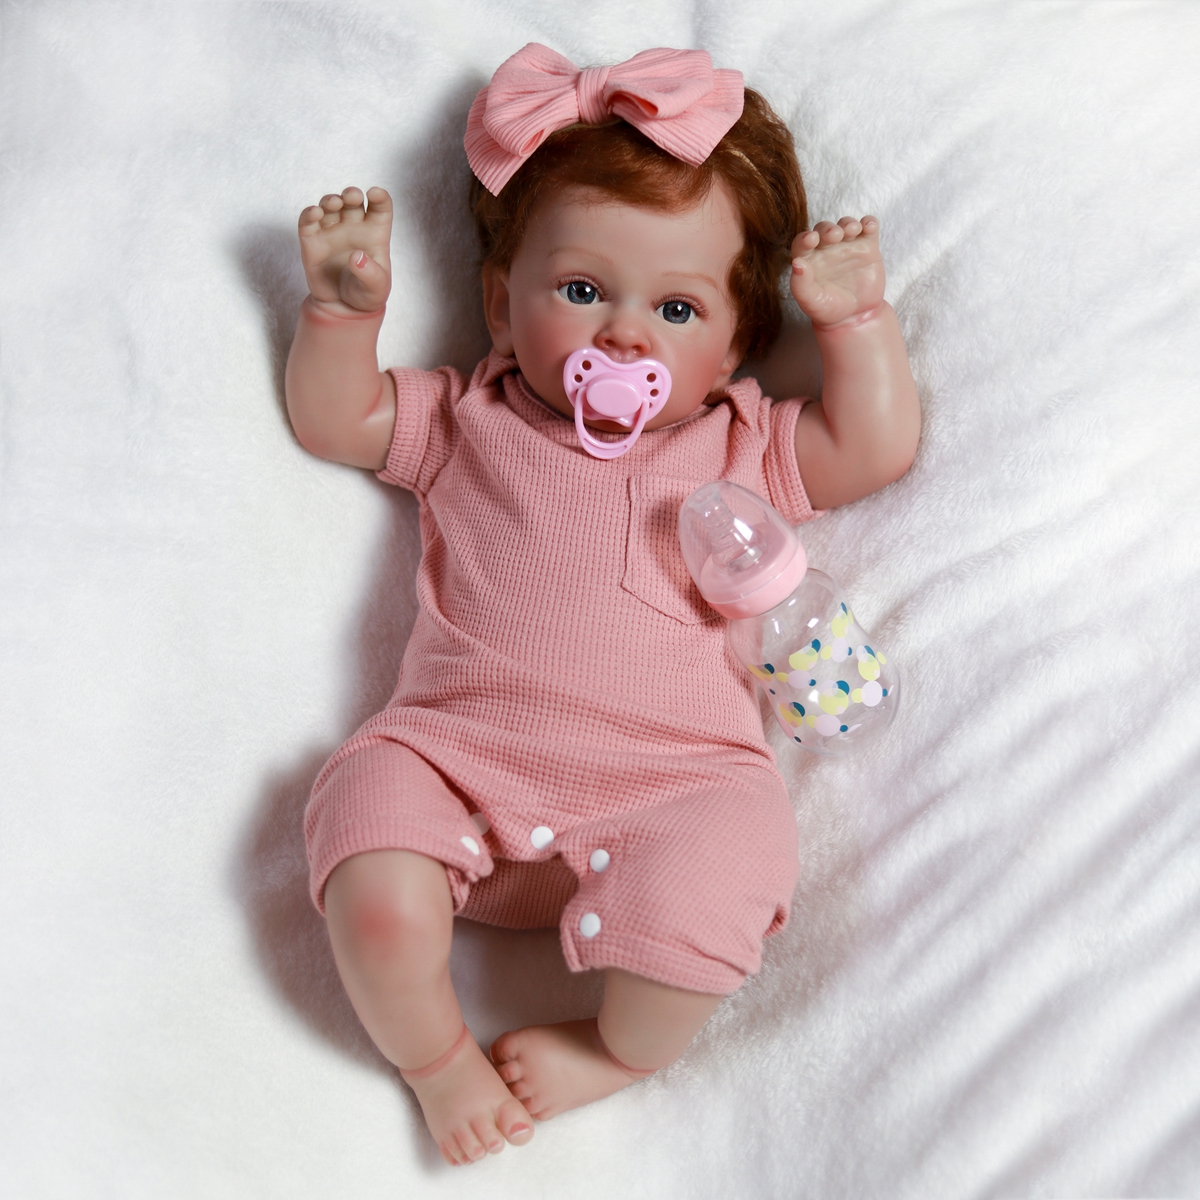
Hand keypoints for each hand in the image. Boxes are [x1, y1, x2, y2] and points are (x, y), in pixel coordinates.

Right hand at [298, 186, 392, 313]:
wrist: (343, 309)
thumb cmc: (365, 295)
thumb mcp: (376, 289)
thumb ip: (370, 273)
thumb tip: (356, 257)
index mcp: (375, 233)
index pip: (380, 207)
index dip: (380, 197)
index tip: (375, 194)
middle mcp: (353, 228)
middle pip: (353, 202)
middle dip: (352, 195)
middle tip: (352, 197)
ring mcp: (331, 232)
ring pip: (330, 206)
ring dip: (331, 200)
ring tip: (334, 203)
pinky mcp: (312, 241)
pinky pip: (308, 222)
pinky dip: (309, 214)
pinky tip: (314, 213)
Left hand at [789, 216, 884, 328]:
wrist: (854, 317)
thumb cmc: (828, 309)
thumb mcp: (811, 301)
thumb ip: (801, 284)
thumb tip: (796, 263)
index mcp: (809, 259)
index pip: (802, 242)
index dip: (805, 238)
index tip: (811, 240)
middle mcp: (827, 249)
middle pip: (825, 229)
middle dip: (828, 229)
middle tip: (834, 236)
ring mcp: (847, 245)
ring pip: (846, 225)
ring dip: (848, 223)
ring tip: (851, 230)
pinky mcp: (867, 247)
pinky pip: (868, 228)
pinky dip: (869, 223)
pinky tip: (868, 226)